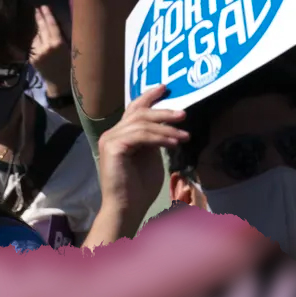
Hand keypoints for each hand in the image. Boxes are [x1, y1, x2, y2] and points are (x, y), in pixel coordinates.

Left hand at [30, 5, 71, 101]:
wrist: (60, 83)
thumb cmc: (70, 65)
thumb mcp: (70, 49)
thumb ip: (62, 37)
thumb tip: (54, 23)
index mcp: (58, 44)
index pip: (52, 25)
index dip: (47, 15)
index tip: (43, 6)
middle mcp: (46, 47)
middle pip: (42, 28)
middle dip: (39, 18)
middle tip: (37, 9)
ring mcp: (37, 53)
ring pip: (37, 37)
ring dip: (40, 33)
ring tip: (45, 34)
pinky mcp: (32, 58)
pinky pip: (34, 45)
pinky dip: (38, 43)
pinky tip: (43, 45)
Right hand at [92, 86, 186, 245]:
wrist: (127, 208)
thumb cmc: (139, 188)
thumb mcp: (150, 157)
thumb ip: (153, 140)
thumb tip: (165, 126)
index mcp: (120, 135)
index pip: (133, 109)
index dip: (148, 97)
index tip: (165, 88)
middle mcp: (112, 133)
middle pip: (139, 113)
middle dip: (163, 110)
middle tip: (183, 113)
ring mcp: (110, 139)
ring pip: (142, 123)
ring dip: (167, 127)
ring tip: (185, 134)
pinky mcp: (113, 147)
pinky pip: (141, 135)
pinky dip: (160, 137)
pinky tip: (174, 142)